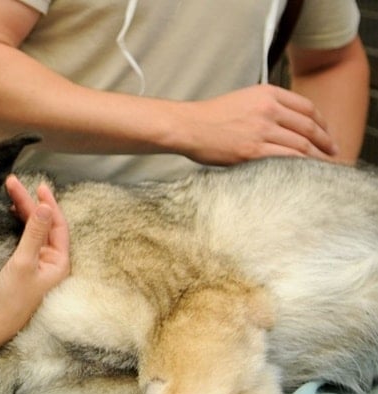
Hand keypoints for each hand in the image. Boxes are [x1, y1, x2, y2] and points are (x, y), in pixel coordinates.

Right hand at [0, 175, 69, 350]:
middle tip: (13, 183)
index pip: (58, 225)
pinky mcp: (21, 269)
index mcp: (59, 263)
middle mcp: (50, 263)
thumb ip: (34, 233)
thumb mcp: (23, 262)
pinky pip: (24, 240)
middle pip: (43, 225)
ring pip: (32, 231)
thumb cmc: (10, 298)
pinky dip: (17, 225)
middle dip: (29, 204)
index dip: (48, 204)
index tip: (38, 186)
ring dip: (23, 212)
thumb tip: (45, 207)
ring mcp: (36, 266)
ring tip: (11, 193)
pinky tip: (9, 214)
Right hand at [178, 84, 337, 164]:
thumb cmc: (209, 117)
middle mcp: (268, 109)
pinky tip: (307, 171)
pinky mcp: (253, 151)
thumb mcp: (242, 99)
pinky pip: (287, 158)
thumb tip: (287, 123)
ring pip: (302, 144)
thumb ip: (266, 106)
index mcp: (267, 93)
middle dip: (326, 141)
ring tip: (325, 165)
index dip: (323, 122)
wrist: (187, 126)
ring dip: (317, 156)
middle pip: (309, 126)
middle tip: (334, 151)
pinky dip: (302, 166)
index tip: (327, 133)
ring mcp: (262, 130)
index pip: (307, 107)